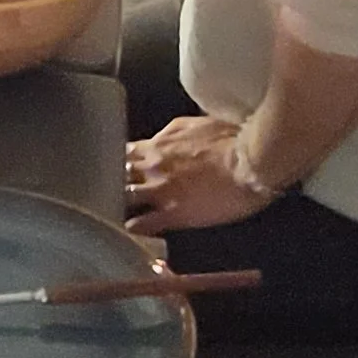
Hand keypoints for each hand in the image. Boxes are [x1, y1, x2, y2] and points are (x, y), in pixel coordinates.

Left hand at [125, 115, 273, 235]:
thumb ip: (175, 134)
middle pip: (117, 174)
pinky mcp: (173, 214)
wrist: (251, 161)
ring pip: (125, 198)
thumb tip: (167, 137)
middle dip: (111, 181)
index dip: (117, 160)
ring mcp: (160, 190)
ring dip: (119, 204)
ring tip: (112, 212)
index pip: (124, 151)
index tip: (113, 166)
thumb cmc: (233, 139)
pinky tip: (128, 232)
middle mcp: (153, 166)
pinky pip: (143, 225)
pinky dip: (134, 229)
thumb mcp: (197, 125)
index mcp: (159, 144)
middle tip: (107, 191)